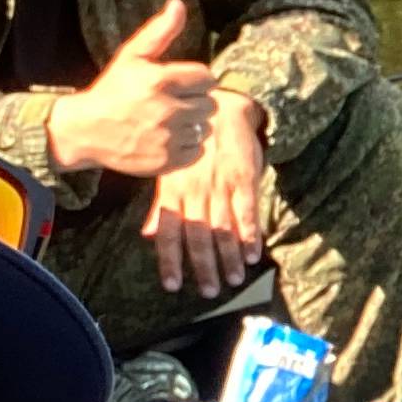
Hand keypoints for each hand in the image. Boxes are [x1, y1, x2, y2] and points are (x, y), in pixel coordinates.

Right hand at [44, 0, 218, 176]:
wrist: (85, 131)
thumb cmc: (112, 89)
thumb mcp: (132, 56)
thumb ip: (160, 31)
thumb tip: (179, 5)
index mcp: (160, 81)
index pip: (207, 78)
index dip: (196, 80)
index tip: (181, 83)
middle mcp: (167, 109)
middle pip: (209, 104)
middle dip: (194, 101)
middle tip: (172, 103)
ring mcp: (168, 137)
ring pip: (205, 128)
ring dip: (192, 124)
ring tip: (168, 121)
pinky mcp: (167, 161)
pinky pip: (198, 151)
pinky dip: (187, 146)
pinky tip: (167, 138)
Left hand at [144, 90, 267, 294]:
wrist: (222, 109)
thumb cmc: (193, 145)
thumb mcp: (170, 172)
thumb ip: (161, 207)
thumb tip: (149, 235)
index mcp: (174, 192)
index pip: (169, 233)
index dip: (170, 260)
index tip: (172, 286)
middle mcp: (196, 192)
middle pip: (198, 237)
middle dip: (204, 267)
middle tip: (209, 292)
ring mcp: (220, 186)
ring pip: (223, 229)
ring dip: (228, 258)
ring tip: (233, 280)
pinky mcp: (243, 178)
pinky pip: (246, 211)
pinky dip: (249, 234)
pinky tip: (252, 254)